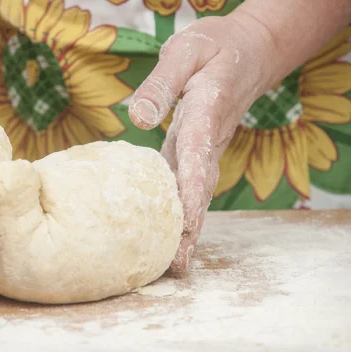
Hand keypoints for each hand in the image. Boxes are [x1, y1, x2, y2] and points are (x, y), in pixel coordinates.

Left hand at [128, 14, 276, 273]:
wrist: (247, 53)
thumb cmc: (213, 50)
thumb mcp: (185, 52)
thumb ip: (162, 83)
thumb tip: (138, 118)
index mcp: (205, 115)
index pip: (196, 158)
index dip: (191, 193)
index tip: (185, 225)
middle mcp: (207, 140)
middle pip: (200, 190)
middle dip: (191, 228)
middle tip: (178, 266)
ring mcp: (204, 150)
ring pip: (197, 194)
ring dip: (188, 229)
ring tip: (174, 266)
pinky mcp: (195, 152)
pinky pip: (189, 185)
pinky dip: (181, 212)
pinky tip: (167, 235)